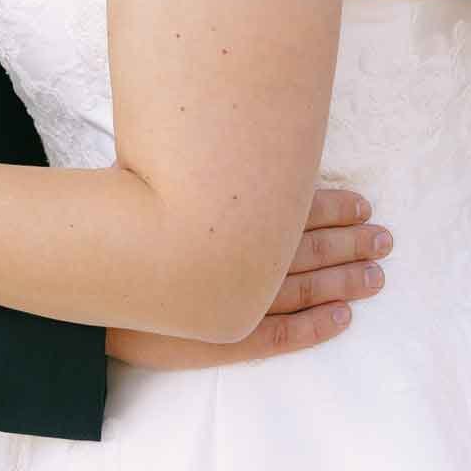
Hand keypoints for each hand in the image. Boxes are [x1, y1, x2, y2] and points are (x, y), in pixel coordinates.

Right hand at [108, 187, 390, 369]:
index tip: (365, 203)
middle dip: (353, 242)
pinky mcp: (226, 337)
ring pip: (306, 289)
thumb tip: (230, 133)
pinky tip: (343, 320)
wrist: (84, 285)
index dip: (335, 206)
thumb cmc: (115, 223)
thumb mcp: (155, 176)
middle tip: (387, 239)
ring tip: (376, 275)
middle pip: (311, 248)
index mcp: (234, 216)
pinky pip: (283, 335)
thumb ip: (198, 163)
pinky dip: (316, 327)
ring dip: (345, 281)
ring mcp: (239, 301)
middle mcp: (243, 258)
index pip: (298, 209)